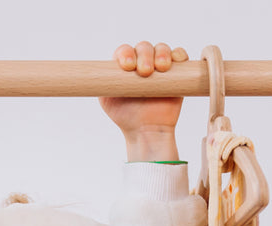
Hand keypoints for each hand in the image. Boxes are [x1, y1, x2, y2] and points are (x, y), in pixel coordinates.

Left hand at [100, 42, 188, 161]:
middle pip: (144, 47)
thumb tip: (92, 72)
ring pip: (162, 49)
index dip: (126, 53)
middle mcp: (142, 63)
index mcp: (125, 67)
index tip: (127, 66)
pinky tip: (175, 61)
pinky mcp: (177, 72)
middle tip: (145, 72)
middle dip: (144, 55)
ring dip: (162, 53)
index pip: (125, 51)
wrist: (146, 132)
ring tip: (161, 68)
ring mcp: (160, 67)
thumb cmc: (125, 117)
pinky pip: (180, 56)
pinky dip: (179, 55)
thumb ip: (102, 83)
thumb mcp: (107, 99)